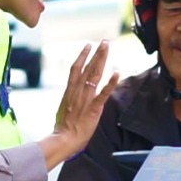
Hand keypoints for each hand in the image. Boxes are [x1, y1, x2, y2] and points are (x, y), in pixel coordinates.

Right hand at [41, 42, 119, 167]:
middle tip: (104, 41)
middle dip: (96, 53)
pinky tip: (117, 72)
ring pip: (94, 75)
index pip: (76, 69)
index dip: (83, 56)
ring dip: (101, 60)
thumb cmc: (63, 128)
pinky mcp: (94, 108)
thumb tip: (73, 94)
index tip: (88, 46)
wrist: (63, 139)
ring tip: (107, 48)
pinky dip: (110, 83)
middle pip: (87, 67)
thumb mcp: (63, 108)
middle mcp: (77, 91)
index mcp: (70, 91)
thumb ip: (70, 99)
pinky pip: (103, 93)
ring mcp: (86, 99)